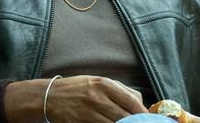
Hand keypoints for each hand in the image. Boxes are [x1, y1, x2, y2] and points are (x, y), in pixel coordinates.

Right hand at [4, 75, 146, 122]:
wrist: (50, 96)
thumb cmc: (79, 88)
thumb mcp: (99, 82)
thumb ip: (121, 90)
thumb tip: (141, 103)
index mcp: (105, 84)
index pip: (132, 100)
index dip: (143, 112)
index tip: (149, 119)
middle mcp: (97, 97)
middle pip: (124, 115)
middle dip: (135, 122)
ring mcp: (87, 112)